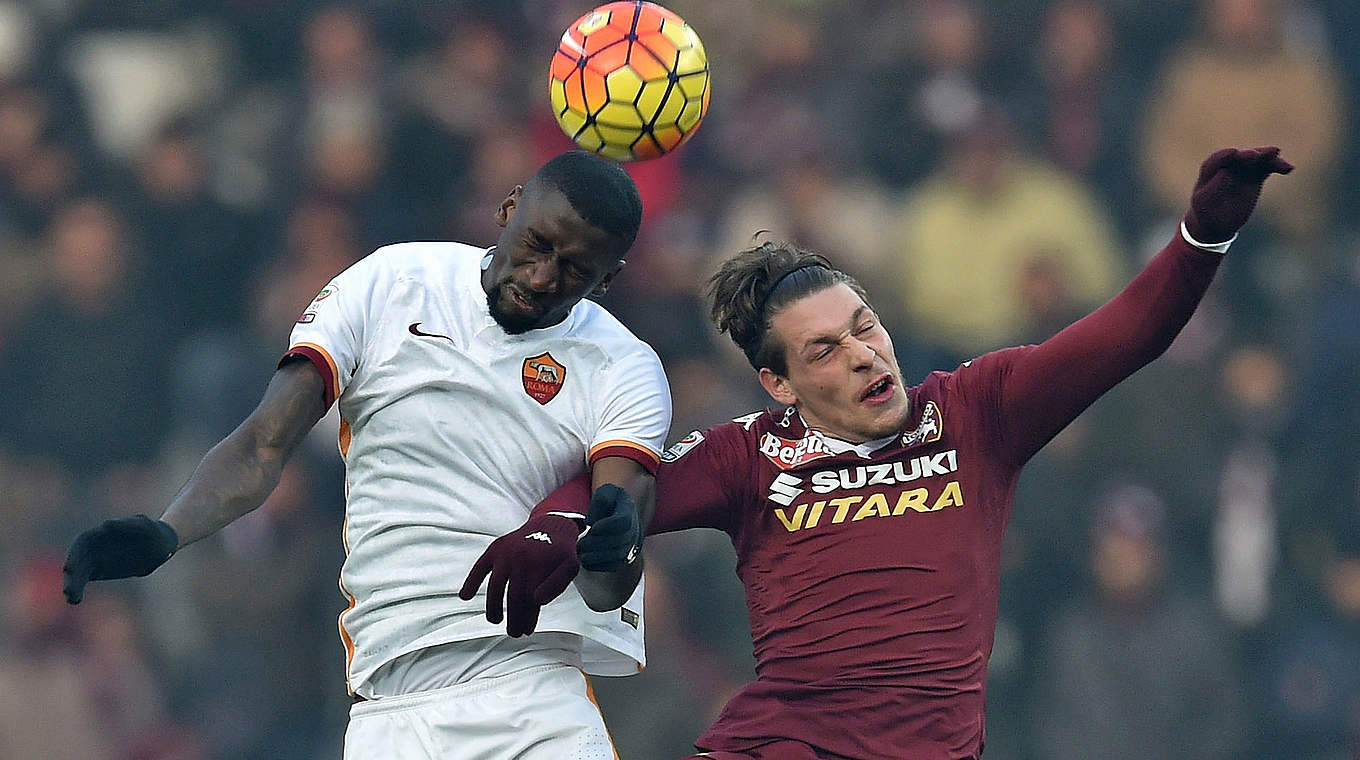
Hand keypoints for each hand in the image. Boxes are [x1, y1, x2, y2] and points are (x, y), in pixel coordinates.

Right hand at [63, 515, 178, 603]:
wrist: (159, 545)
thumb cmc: (151, 533)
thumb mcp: (144, 526)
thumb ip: (126, 525)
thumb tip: (106, 525)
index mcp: (102, 532)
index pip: (83, 542)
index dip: (74, 555)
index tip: (70, 569)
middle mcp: (93, 546)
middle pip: (76, 560)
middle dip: (71, 575)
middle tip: (68, 591)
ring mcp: (94, 558)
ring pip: (78, 572)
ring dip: (73, 585)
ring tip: (71, 599)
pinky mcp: (97, 570)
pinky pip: (83, 580)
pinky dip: (77, 589)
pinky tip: (74, 600)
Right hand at [459, 513, 581, 636]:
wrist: (551, 524)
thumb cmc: (560, 551)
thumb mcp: (570, 567)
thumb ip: (557, 585)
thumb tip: (537, 601)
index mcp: (539, 565)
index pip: (530, 600)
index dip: (528, 618)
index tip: (527, 630)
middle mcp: (520, 558)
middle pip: (512, 597)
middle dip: (513, 618)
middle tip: (514, 632)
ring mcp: (505, 554)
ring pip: (495, 587)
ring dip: (493, 607)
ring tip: (495, 620)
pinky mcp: (495, 549)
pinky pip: (480, 567)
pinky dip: (470, 582)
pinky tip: (465, 596)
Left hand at [577, 484, 641, 572]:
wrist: (619, 515)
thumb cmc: (609, 502)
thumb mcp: (606, 492)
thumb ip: (601, 499)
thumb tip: (592, 521)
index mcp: (629, 510)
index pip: (624, 521)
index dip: (608, 526)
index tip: (592, 527)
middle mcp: (634, 529)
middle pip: (620, 541)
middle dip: (597, 543)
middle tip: (580, 543)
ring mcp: (631, 545)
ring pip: (618, 555)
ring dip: (597, 556)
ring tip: (581, 553)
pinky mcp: (625, 558)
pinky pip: (615, 566)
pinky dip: (600, 566)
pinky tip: (586, 562)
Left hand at [1184, 146, 1293, 243]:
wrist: (1216, 223)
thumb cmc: (1206, 212)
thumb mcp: (1204, 203)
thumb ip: (1214, 187)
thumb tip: (1226, 172)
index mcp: (1210, 171)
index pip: (1217, 160)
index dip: (1224, 155)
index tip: (1233, 152)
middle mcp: (1227, 166)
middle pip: (1239, 156)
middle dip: (1248, 155)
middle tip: (1257, 155)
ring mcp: (1242, 170)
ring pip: (1256, 159)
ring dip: (1267, 157)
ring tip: (1277, 156)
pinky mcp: (1255, 176)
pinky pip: (1267, 167)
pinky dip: (1277, 166)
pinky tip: (1288, 168)